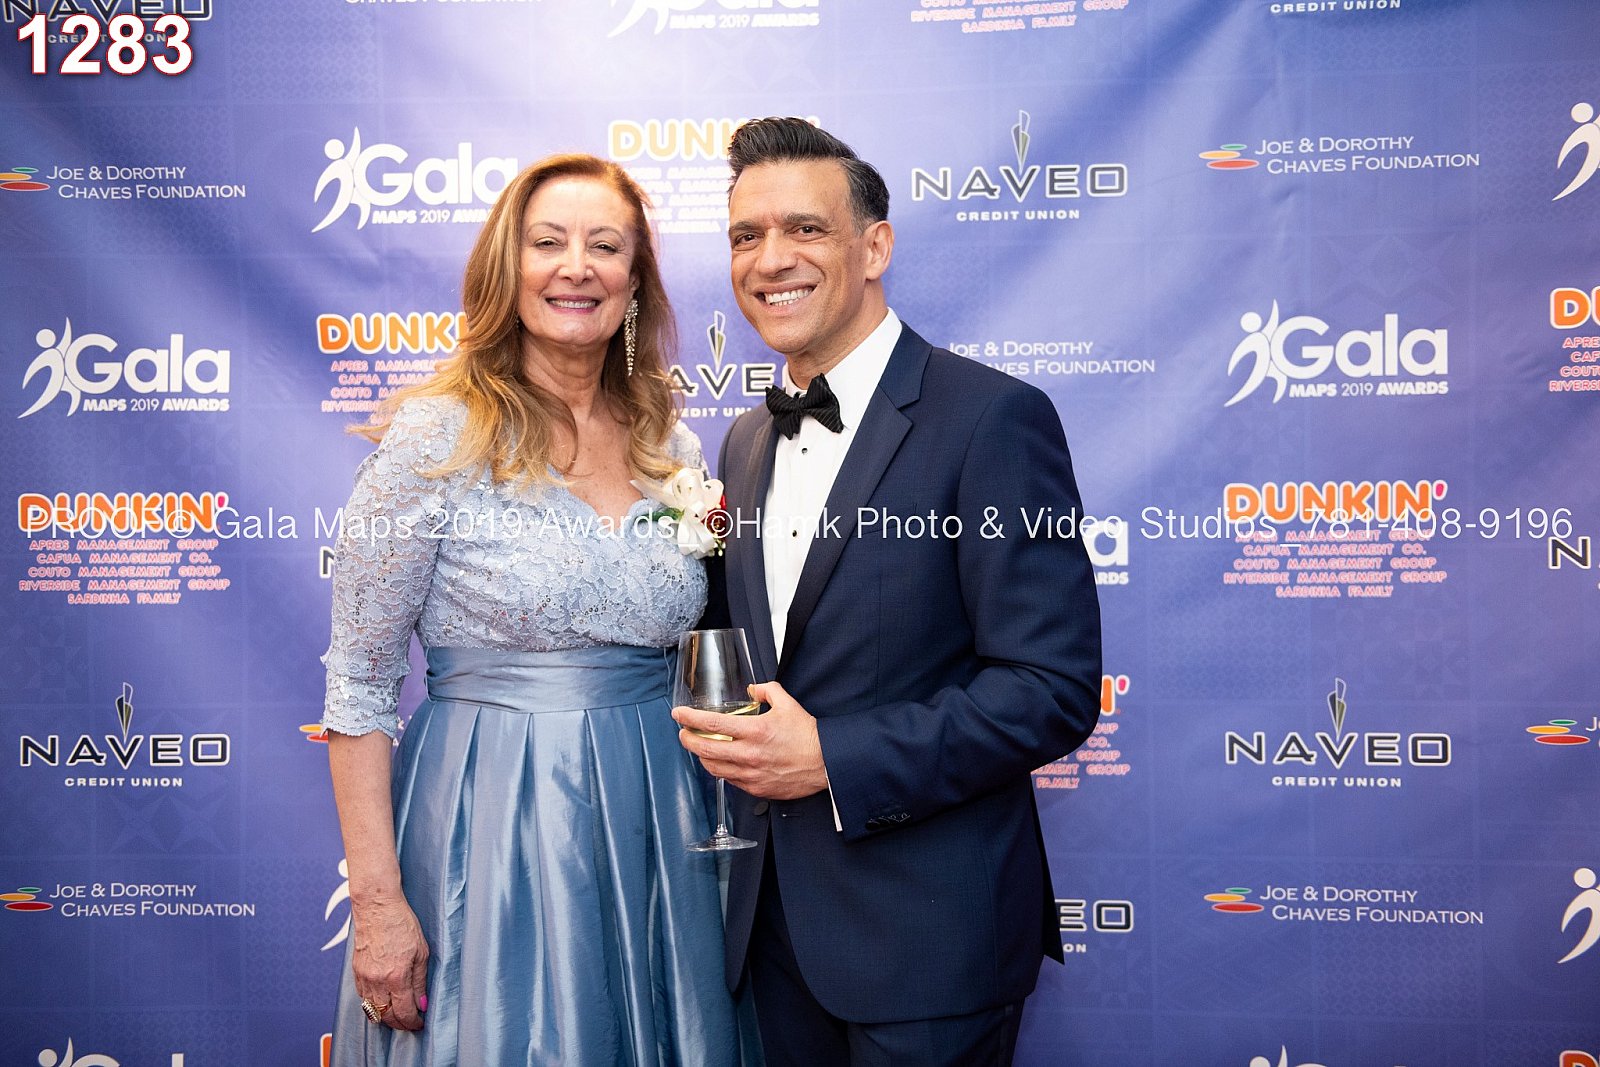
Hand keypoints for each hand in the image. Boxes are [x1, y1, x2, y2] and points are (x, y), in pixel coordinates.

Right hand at [350, 896, 428, 1031]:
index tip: (419, 1023)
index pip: (404, 1012)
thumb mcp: (421, 951)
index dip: (413, 1022)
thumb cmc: (401, 923)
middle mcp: (377, 981)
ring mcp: (364, 977)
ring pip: (372, 1010)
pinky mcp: (356, 972)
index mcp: (396, 976)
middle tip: (410, 1023)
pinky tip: (384, 1000)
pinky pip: (363, 997)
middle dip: (400, 1024)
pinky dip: (374, 1004)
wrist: (377, 906)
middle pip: (386, 1016)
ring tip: (398, 1014)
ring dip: (386, 1016)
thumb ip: (420, 981)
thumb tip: (422, 1004)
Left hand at [674, 679, 828, 799]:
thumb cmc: (807, 735)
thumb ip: (766, 691)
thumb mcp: (787, 703)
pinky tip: (720, 762)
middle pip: (705, 748)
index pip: (711, 724)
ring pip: (713, 767)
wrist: (825, 763)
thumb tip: (752, 689)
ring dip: (701, 756)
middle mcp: (749, 754)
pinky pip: (729, 780)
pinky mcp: (755, 788)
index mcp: (755, 731)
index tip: (678, 714)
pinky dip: (720, 770)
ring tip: (699, 747)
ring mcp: (750, 774)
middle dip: (687, 740)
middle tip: (682, 733)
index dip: (689, 718)